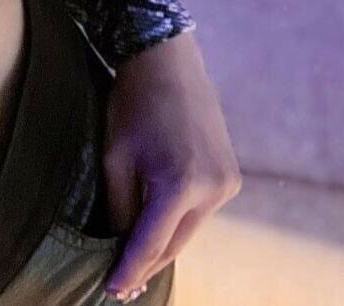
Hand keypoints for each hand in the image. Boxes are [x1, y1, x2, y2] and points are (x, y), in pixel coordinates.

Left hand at [99, 30, 241, 300]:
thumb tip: (120, 241)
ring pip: (189, 229)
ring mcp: (226, 184)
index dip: (129, 270)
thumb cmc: (133, 103)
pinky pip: (201, 211)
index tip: (112, 291)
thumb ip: (120, 205)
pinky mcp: (231, 176)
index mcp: (179, 185)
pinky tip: (160, 227)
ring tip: (137, 262)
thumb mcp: (116, 156)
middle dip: (147, 263)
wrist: (167, 61)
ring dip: (164, 242)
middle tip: (122, 285)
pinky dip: (180, 220)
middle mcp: (211, 190)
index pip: (150, 243)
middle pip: (174, 243)